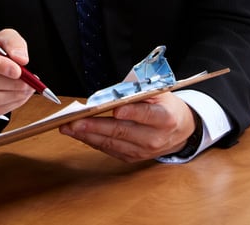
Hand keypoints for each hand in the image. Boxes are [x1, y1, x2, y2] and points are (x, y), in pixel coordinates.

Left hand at [59, 92, 196, 161]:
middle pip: (122, 131)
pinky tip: (79, 134)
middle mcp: (155, 138)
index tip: (115, 110)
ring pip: (112, 143)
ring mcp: (144, 151)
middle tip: (74, 121)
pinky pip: (110, 150)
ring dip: (87, 135)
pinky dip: (92, 141)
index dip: (131, 113)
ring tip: (68, 127)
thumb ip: (136, 93)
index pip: (148, 115)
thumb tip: (109, 97)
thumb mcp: (158, 92)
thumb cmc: (166, 106)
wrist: (181, 129)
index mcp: (165, 117)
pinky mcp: (134, 157)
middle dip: (95, 126)